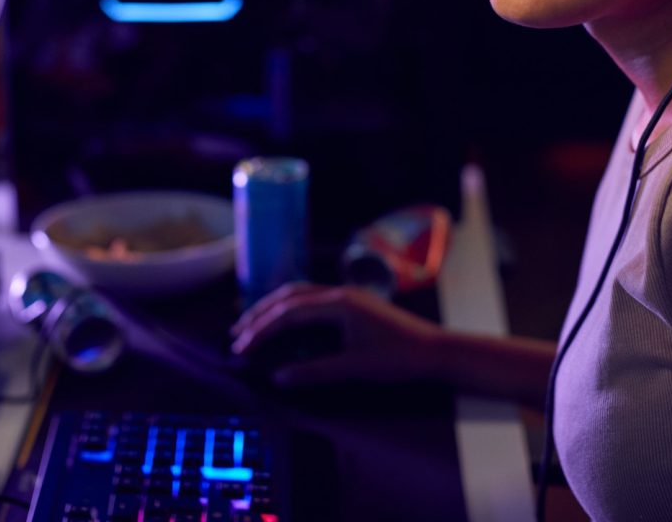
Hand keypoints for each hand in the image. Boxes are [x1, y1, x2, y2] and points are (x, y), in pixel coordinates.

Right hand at [229, 282, 444, 386]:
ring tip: (251, 325)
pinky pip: (312, 300)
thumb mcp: (354, 369)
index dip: (262, 330)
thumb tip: (278, 378)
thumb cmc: (398, 359)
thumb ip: (315, 371)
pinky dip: (291, 309)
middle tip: (236, 334)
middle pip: (289, 296)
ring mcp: (346, 296)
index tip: (242, 348)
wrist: (435, 350)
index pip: (289, 313)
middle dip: (260, 314)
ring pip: (299, 294)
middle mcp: (339, 293)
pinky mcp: (352, 304)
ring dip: (273, 308)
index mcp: (338, 304)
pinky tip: (283, 322)